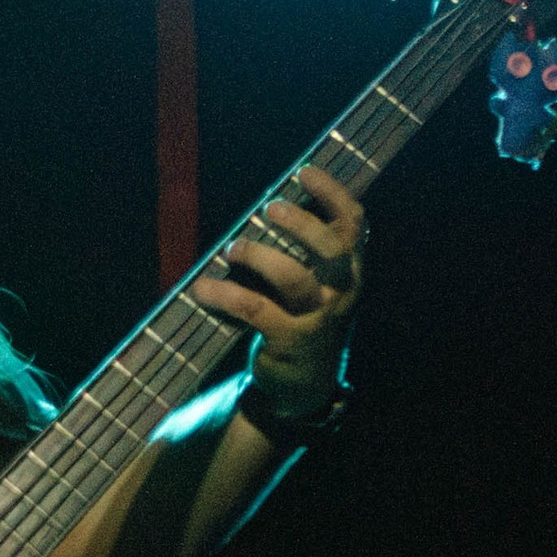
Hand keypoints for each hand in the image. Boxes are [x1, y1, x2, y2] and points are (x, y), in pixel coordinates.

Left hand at [197, 162, 365, 411]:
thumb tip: (268, 203)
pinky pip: (255, 309)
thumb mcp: (318, 284)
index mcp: (350, 269)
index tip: (305, 172)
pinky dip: (225, 294)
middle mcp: (341, 291)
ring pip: (294, 279)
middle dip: (302, 224)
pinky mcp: (290, 340)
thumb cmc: (303, 318)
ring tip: (233, 247)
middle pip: (334, 249)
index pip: (354, 225)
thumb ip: (307, 250)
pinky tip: (202, 287)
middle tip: (270, 208)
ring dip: (259, 256)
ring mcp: (319, 318)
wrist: (305, 384)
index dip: (333, 194)